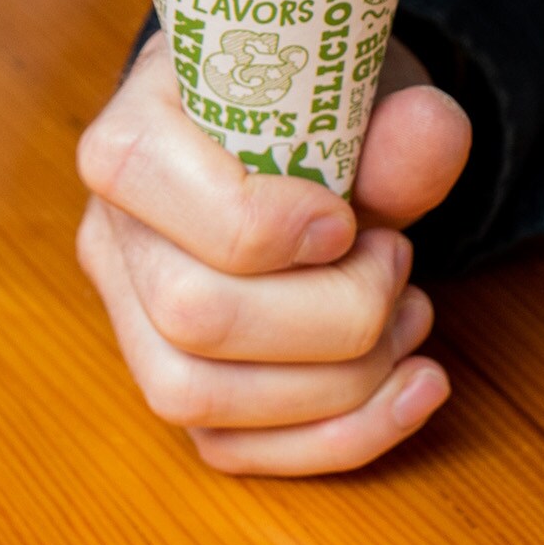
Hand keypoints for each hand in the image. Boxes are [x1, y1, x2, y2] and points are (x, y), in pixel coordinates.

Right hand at [76, 33, 472, 474]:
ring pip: (193, 395)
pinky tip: (412, 388)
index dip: (260, 218)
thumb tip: (433, 129)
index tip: (347, 221)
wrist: (293, 143)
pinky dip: (340, 437)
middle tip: (397, 262)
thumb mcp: (350, 96)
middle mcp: (110, 229)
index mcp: (131, 133)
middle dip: (330, 312)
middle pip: (187, 311)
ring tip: (407, 319)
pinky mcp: (171, 377)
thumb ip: (390, 124)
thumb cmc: (309, 113)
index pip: (142, 180)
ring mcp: (130, 313)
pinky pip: (227, 448)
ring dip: (336, 384)